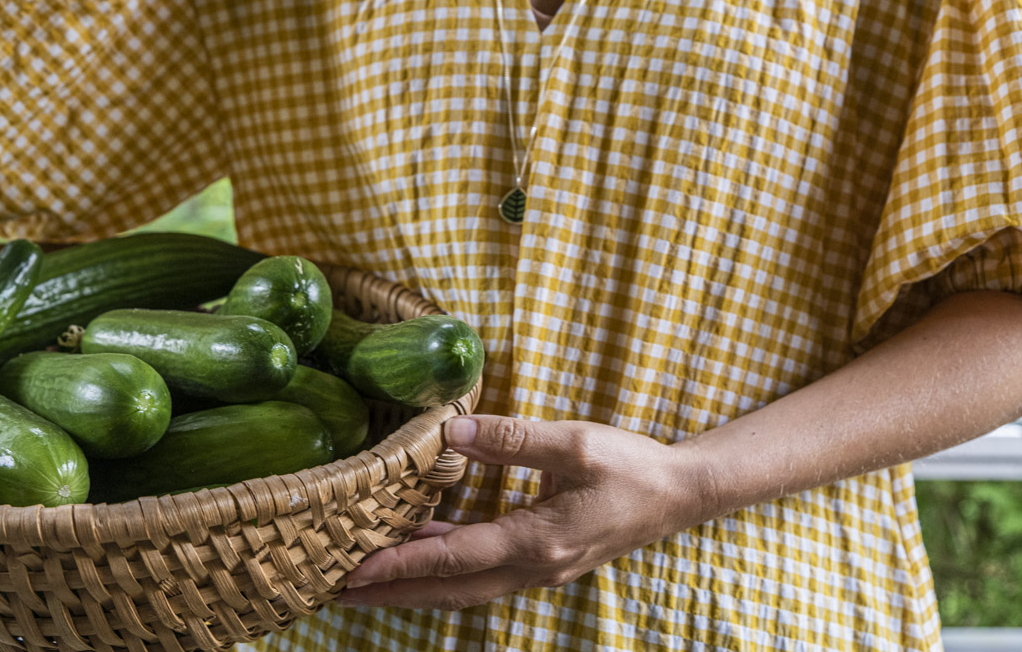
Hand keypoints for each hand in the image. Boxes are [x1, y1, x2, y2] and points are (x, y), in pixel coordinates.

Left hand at [334, 414, 714, 610]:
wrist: (681, 495)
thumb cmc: (632, 468)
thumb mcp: (575, 443)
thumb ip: (512, 438)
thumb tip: (451, 430)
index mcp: (536, 542)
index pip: (453, 559)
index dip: (401, 564)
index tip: (355, 569)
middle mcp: (532, 568)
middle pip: (449, 590)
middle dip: (394, 591)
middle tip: (340, 590)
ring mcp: (538, 570)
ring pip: (464, 587)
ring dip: (416, 584)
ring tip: (369, 576)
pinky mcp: (544, 561)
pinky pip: (483, 573)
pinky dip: (447, 567)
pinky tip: (426, 546)